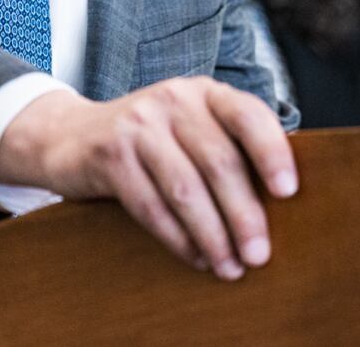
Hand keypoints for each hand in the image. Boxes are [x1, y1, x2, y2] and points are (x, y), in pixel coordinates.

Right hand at [0, 78, 297, 279]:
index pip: (248, 115)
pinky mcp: (110, 154)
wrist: (71, 135)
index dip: (271, 152)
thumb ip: (229, 148)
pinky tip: (196, 257)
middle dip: (243, 214)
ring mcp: (139, 124)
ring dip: (212, 234)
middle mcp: (174, 99)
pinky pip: (150, 205)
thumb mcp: (190, 127)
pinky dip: (177, 238)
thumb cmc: (152, 139)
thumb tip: (283, 202)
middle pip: (219, 161)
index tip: (289, 192)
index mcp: (205, 92)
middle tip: (260, 254)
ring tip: (230, 266)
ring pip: (185, 188)